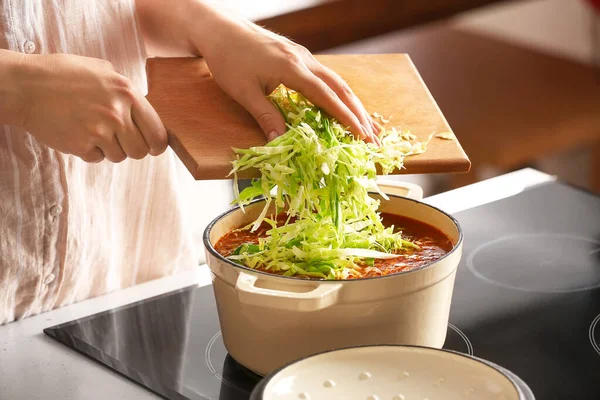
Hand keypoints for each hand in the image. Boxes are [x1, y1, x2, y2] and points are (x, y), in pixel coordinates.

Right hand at [18, 53, 166, 162]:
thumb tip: (143, 110)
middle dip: (132, 148)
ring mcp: (99, 131)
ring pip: (119, 156)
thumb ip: (125, 90)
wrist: (26, 87)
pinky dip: (90, 151)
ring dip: (109, 149)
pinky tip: (78, 133)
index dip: (157, 144)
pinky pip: (97, 158)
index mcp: (127, 93)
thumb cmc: (63, 75)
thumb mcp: (102, 70)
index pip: (157, 132)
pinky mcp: (81, 145)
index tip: (154, 148)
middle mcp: (117, 113)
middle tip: (118, 139)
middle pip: (140, 151)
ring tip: (92, 129)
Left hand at [193, 13, 379, 144]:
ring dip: (354, 104)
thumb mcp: (243, 92)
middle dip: (359, 114)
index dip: (346, 118)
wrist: (220, 29)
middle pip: (341, 88)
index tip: (362, 135)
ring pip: (337, 81)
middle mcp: (304, 60)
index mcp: (292, 68)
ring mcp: (304, 56)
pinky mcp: (300, 56)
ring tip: (368, 125)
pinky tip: (345, 106)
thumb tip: (281, 143)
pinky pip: (327, 77)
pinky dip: (341, 94)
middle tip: (374, 137)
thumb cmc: (228, 59)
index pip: (327, 96)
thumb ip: (265, 116)